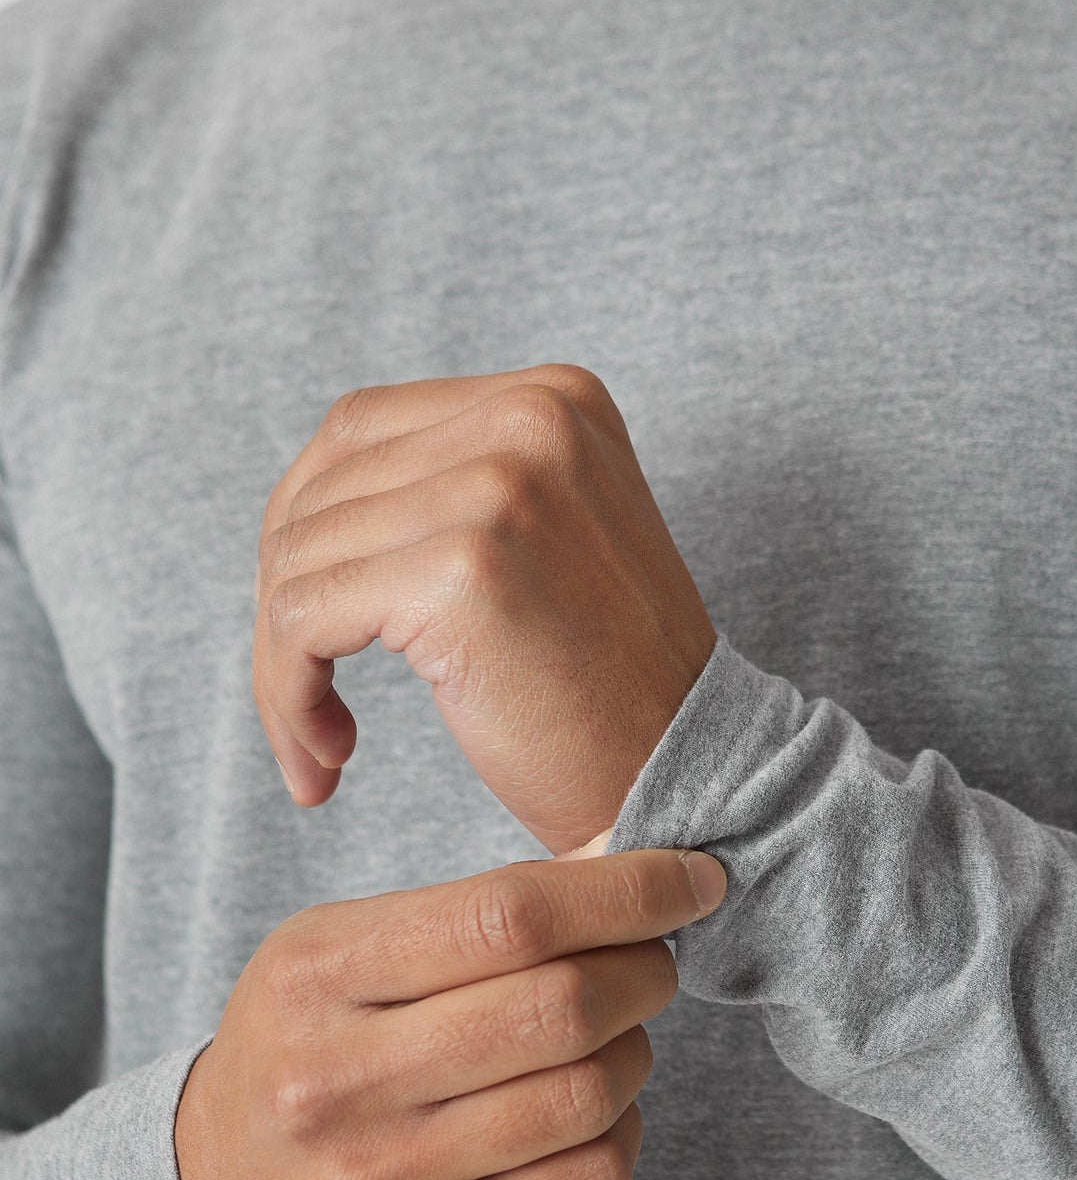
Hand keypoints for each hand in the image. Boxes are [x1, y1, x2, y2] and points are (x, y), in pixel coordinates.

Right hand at [173, 844, 725, 1179]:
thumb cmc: (309, 1053)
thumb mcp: (344, 957)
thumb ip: (475, 913)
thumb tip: (627, 856)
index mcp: (318, 972)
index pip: (510, 913)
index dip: (629, 889)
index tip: (693, 878)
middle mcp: (340, 1077)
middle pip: (561, 1003)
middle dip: (645, 970)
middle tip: (656, 962)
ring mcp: (384, 1178)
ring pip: (587, 1093)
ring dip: (637, 1052)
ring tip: (620, 1038)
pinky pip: (588, 1177)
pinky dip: (623, 1130)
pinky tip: (598, 1112)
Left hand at [253, 364, 716, 853]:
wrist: (691, 782)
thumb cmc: (610, 691)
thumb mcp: (549, 540)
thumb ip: (455, 487)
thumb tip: (298, 507)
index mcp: (554, 397)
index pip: (358, 431)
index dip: (310, 536)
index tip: (318, 633)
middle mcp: (529, 419)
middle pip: (318, 491)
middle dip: (285, 603)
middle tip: (304, 704)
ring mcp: (500, 486)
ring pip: (297, 560)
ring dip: (282, 666)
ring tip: (320, 744)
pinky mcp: (463, 570)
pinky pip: (301, 617)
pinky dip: (288, 692)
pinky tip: (328, 752)